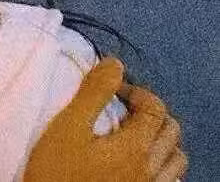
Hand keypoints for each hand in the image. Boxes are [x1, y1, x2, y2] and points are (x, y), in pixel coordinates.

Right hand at [23, 57, 187, 180]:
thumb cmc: (57, 170)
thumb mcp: (69, 126)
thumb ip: (94, 93)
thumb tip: (115, 65)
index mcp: (136, 148)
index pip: (155, 108)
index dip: (136, 91)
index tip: (113, 91)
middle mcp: (151, 170)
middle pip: (170, 131)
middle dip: (150, 111)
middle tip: (122, 107)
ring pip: (176, 159)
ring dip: (160, 138)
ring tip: (133, 133)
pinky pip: (169, 181)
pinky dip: (162, 165)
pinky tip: (139, 162)